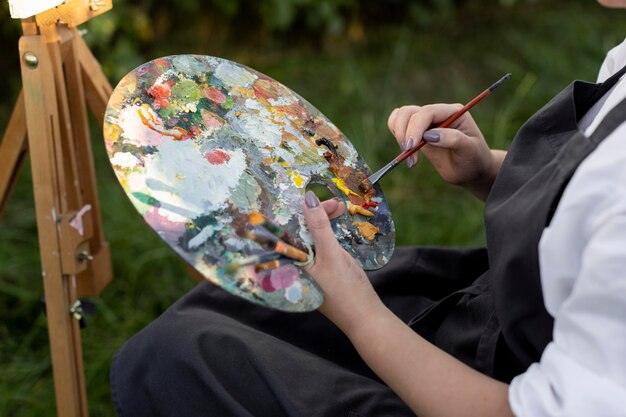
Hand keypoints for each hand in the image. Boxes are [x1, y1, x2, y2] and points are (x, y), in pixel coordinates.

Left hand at [303, 191, 382, 331]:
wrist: (364, 315)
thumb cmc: (344, 289)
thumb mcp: (331, 254)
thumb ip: (319, 226)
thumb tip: (308, 199)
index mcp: (290, 262)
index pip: (286, 229)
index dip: (298, 210)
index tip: (313, 195)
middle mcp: (295, 263)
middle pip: (300, 230)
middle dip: (315, 213)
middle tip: (336, 202)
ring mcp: (308, 266)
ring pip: (311, 235)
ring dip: (323, 220)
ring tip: (340, 208)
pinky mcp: (321, 267)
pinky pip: (320, 244)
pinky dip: (328, 232)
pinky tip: (336, 222)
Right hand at [388, 104, 504, 199]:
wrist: (471, 171)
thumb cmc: (474, 159)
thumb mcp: (469, 150)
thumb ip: (453, 139)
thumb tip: (429, 135)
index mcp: (453, 112)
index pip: (427, 112)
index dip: (416, 127)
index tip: (412, 147)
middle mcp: (438, 113)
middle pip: (410, 112)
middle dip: (405, 133)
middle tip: (409, 153)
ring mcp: (426, 122)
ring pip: (401, 116)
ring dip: (399, 135)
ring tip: (409, 156)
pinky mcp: (417, 132)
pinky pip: (398, 125)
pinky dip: (397, 136)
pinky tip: (407, 153)